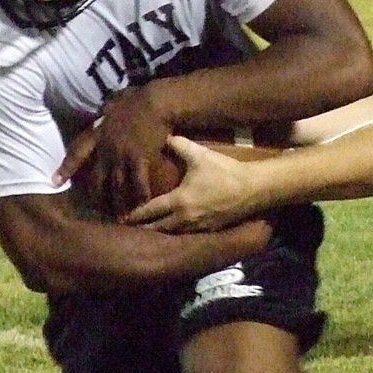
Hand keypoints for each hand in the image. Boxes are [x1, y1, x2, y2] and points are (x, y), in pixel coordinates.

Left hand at [55, 86, 170, 216]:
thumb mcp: (115, 101)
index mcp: (98, 133)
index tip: (53, 181)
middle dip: (98, 198)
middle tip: (100, 212)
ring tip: (121, 218)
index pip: (77, 152)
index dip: (65, 168)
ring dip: (119, 203)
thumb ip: (107, 108)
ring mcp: (122, 155)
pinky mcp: (140, 159)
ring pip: (117, 186)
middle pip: (97, 179)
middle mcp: (107, 148)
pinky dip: (140, 195)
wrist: (156, 101)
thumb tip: (104, 106)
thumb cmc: (138, 98)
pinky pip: (138, 183)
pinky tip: (143, 204)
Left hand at [124, 135, 258, 231]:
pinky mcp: (209, 231)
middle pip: (156, 229)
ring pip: (170, 235)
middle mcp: (184, 219)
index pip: (149, 210)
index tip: (119, 216)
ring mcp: (197, 228)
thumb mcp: (200, 154)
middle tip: (127, 228)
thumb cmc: (225, 171)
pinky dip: (174, 235)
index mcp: (179, 201)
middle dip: (142, 228)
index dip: (133, 214)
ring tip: (144, 232)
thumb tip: (164, 136)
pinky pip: (186, 236)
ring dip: (157, 233)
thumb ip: (179, 145)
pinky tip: (170, 231)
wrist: (253, 189)